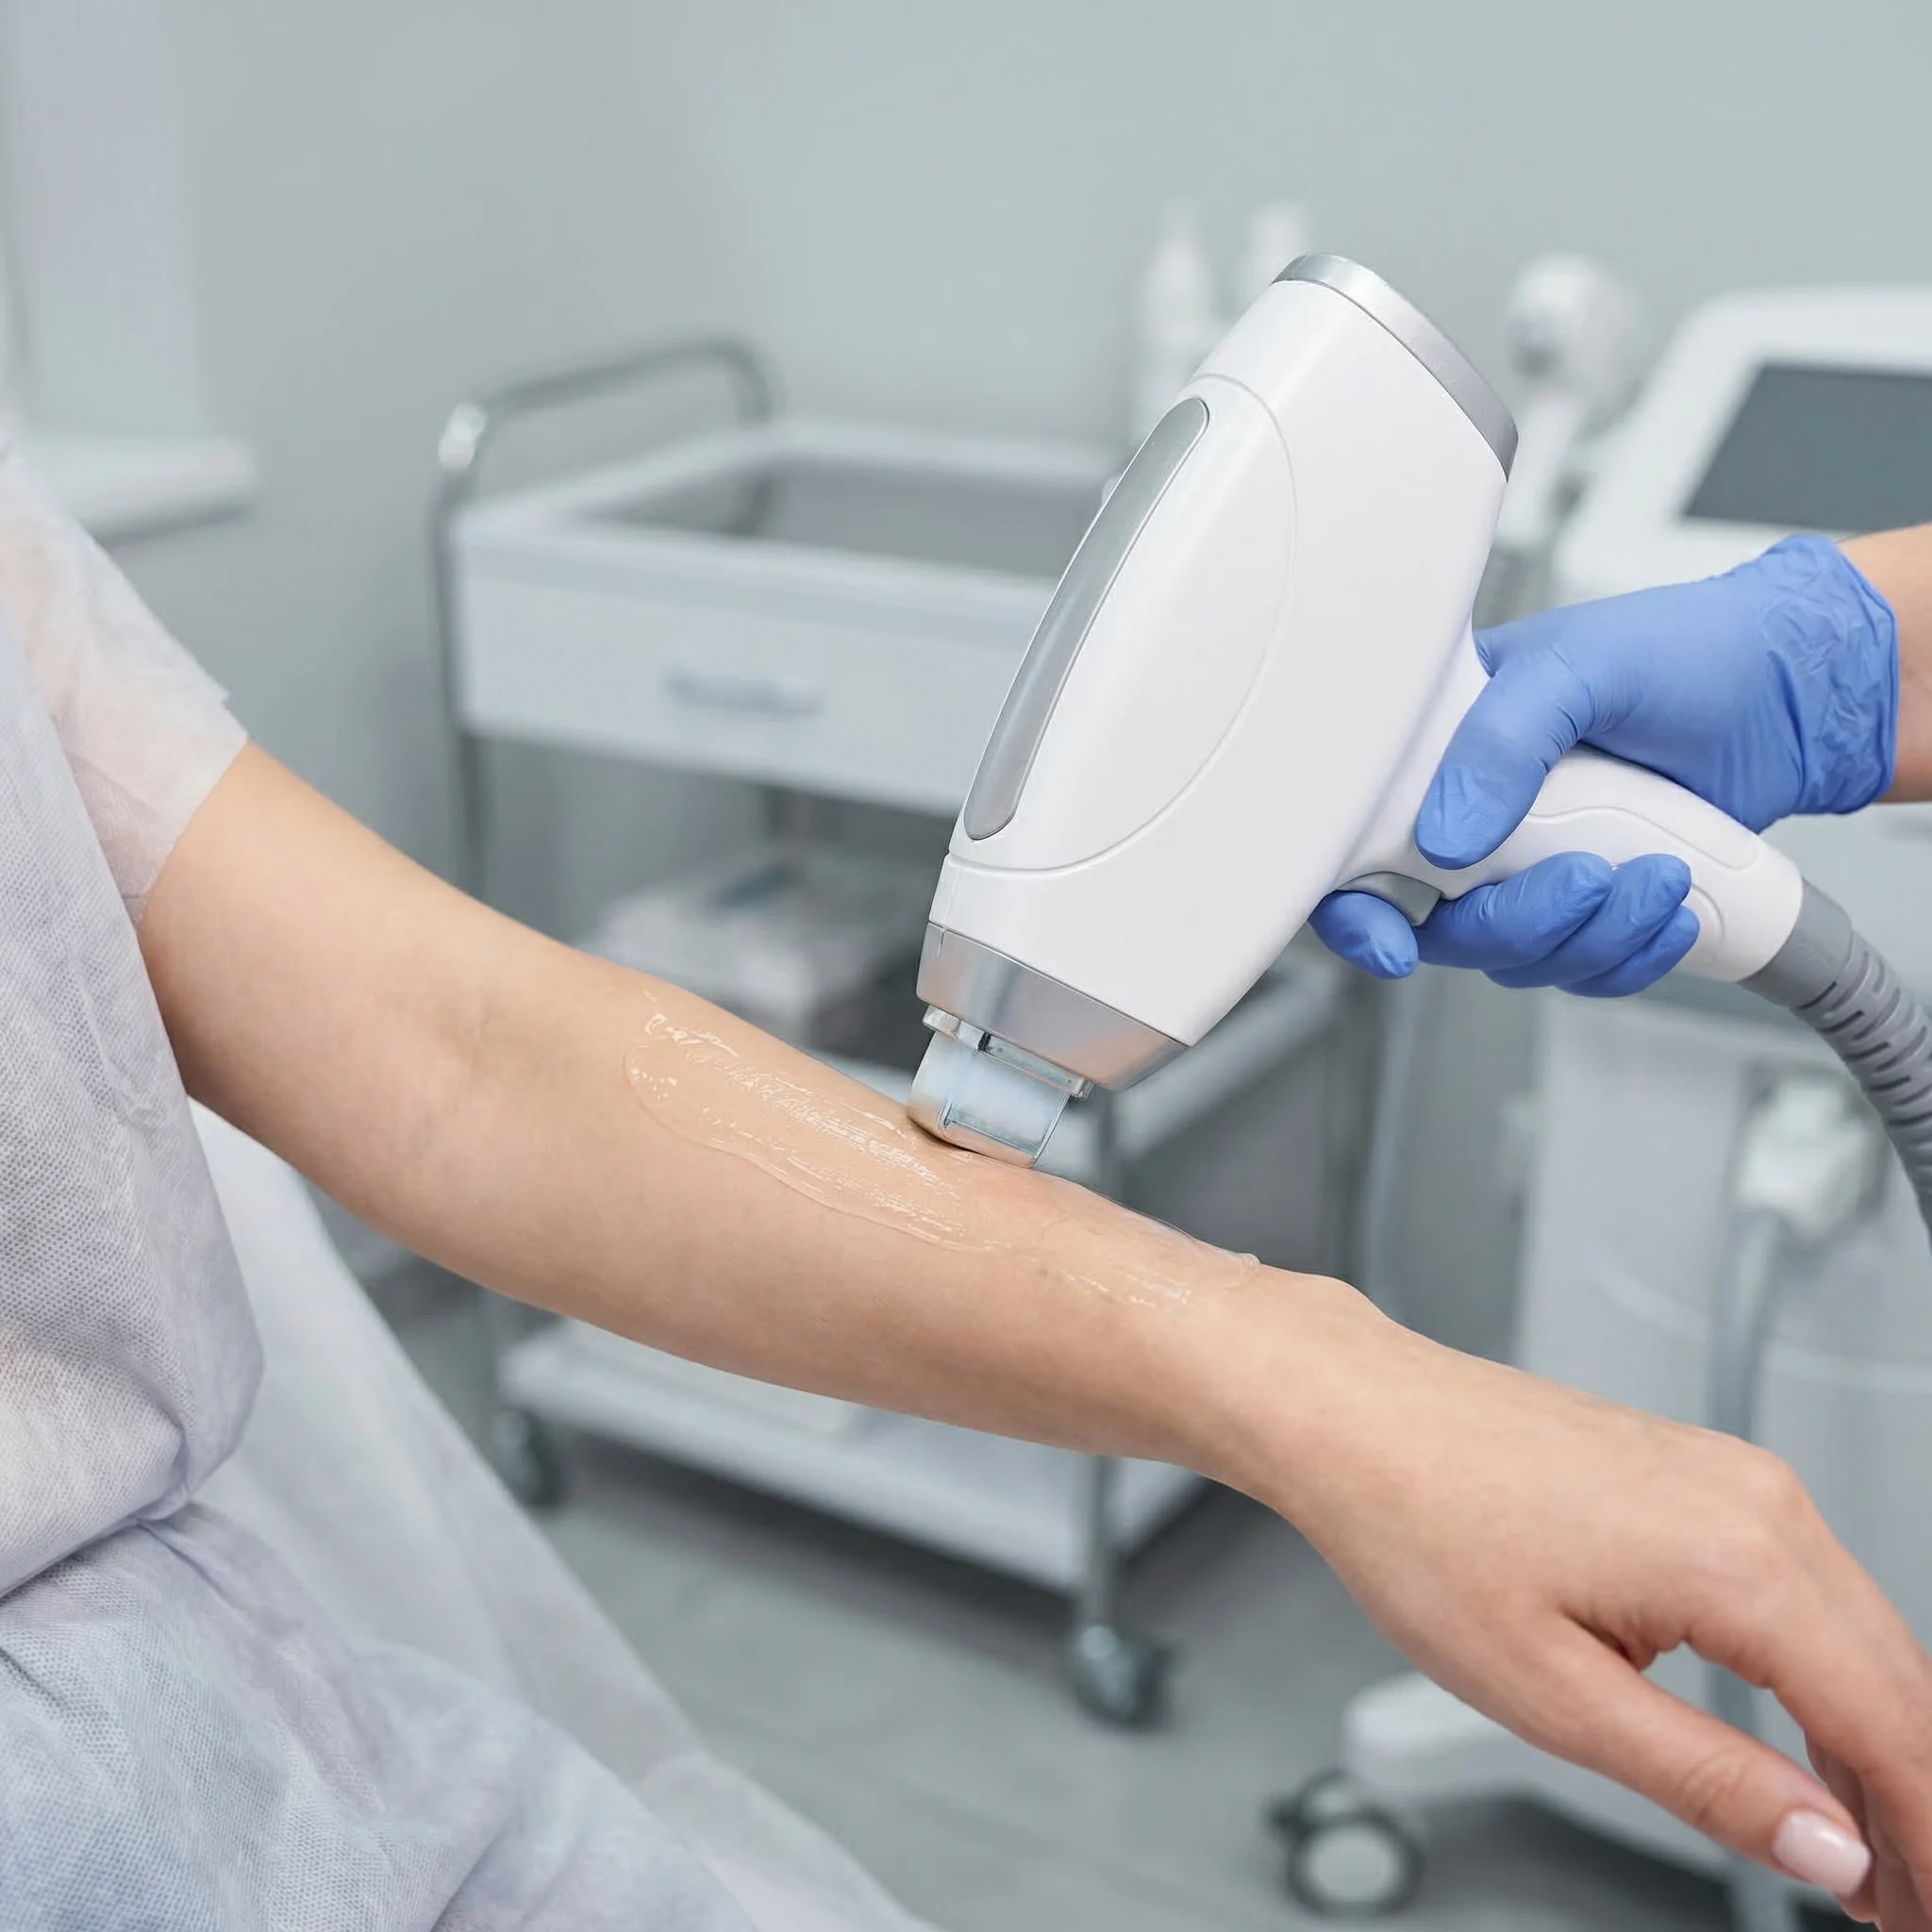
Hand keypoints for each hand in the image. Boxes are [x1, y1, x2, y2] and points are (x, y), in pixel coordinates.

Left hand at [1226, 1300, 1931, 1923]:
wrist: (1355, 1416)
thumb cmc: (1419, 1524)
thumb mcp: (1556, 1695)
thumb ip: (1710, 1779)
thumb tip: (1830, 1848)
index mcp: (1737, 1555)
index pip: (1895, 1727)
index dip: (1928, 1840)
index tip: (1926, 1917)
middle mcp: (1757, 1501)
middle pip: (1900, 1681)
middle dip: (1917, 1804)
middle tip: (1904, 1911)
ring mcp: (1733, 1478)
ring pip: (1862, 1636)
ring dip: (1878, 1749)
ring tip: (1865, 1860)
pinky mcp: (1702, 1477)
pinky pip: (1807, 1591)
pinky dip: (1827, 1680)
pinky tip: (1810, 1752)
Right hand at [1313, 534, 1896, 992]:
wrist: (1787, 695)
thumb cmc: (1681, 650)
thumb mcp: (1579, 666)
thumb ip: (1501, 742)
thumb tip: (1446, 839)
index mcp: (1437, 752)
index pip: (1356, 846)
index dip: (1351, 910)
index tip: (1389, 941)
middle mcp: (1474, 820)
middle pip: (1443, 927)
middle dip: (1516, 923)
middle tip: (1584, 879)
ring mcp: (1533, 869)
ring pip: (1517, 958)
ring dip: (1590, 937)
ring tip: (1657, 876)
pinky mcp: (1594, 907)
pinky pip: (1583, 968)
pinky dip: (1630, 953)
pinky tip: (1671, 906)